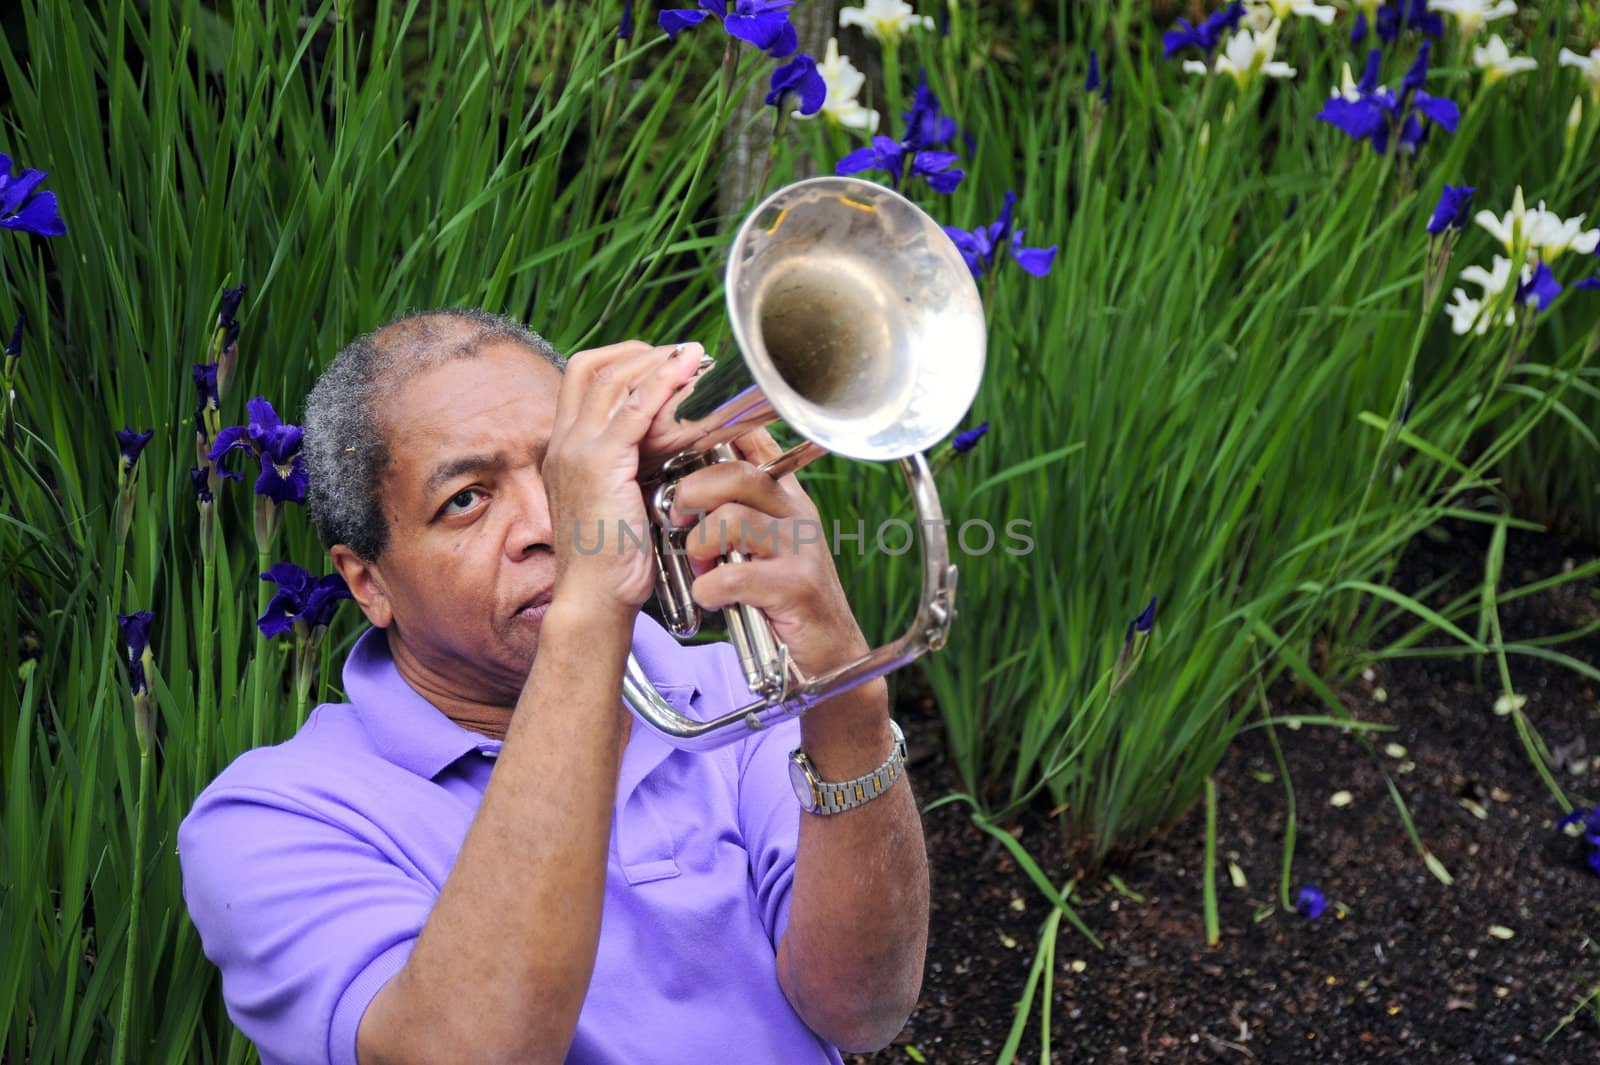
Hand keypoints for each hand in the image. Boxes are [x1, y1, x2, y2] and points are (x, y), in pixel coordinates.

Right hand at [544, 340, 703, 617]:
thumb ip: (636, 464)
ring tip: (695, 356)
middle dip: (640, 352)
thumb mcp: (622, 499)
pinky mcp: (598, 466)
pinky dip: (661, 385)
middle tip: (684, 353)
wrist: (593, 599)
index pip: (584, 379)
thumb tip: (672, 438)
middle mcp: (564, 443)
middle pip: (593, 367)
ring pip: (613, 381)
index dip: (624, 360)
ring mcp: (576, 451)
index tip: (664, 361)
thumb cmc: (614, 559)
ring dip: (658, 361)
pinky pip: (632, 411)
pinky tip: (688, 372)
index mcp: (565, 449)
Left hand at [667, 429, 869, 678]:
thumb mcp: (766, 544)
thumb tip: (685, 488)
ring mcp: (800, 548)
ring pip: (732, 519)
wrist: (831, 653)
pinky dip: (710, 589)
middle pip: (737, 474)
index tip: (683, 445)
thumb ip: (738, 512)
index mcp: (787, 498)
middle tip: (676, 518)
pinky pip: (735, 576)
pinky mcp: (796, 585)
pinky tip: (712, 598)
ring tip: (700, 565)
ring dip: (700, 544)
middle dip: (692, 492)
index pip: (755, 443)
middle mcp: (797, 514)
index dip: (717, 434)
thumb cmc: (786, 598)